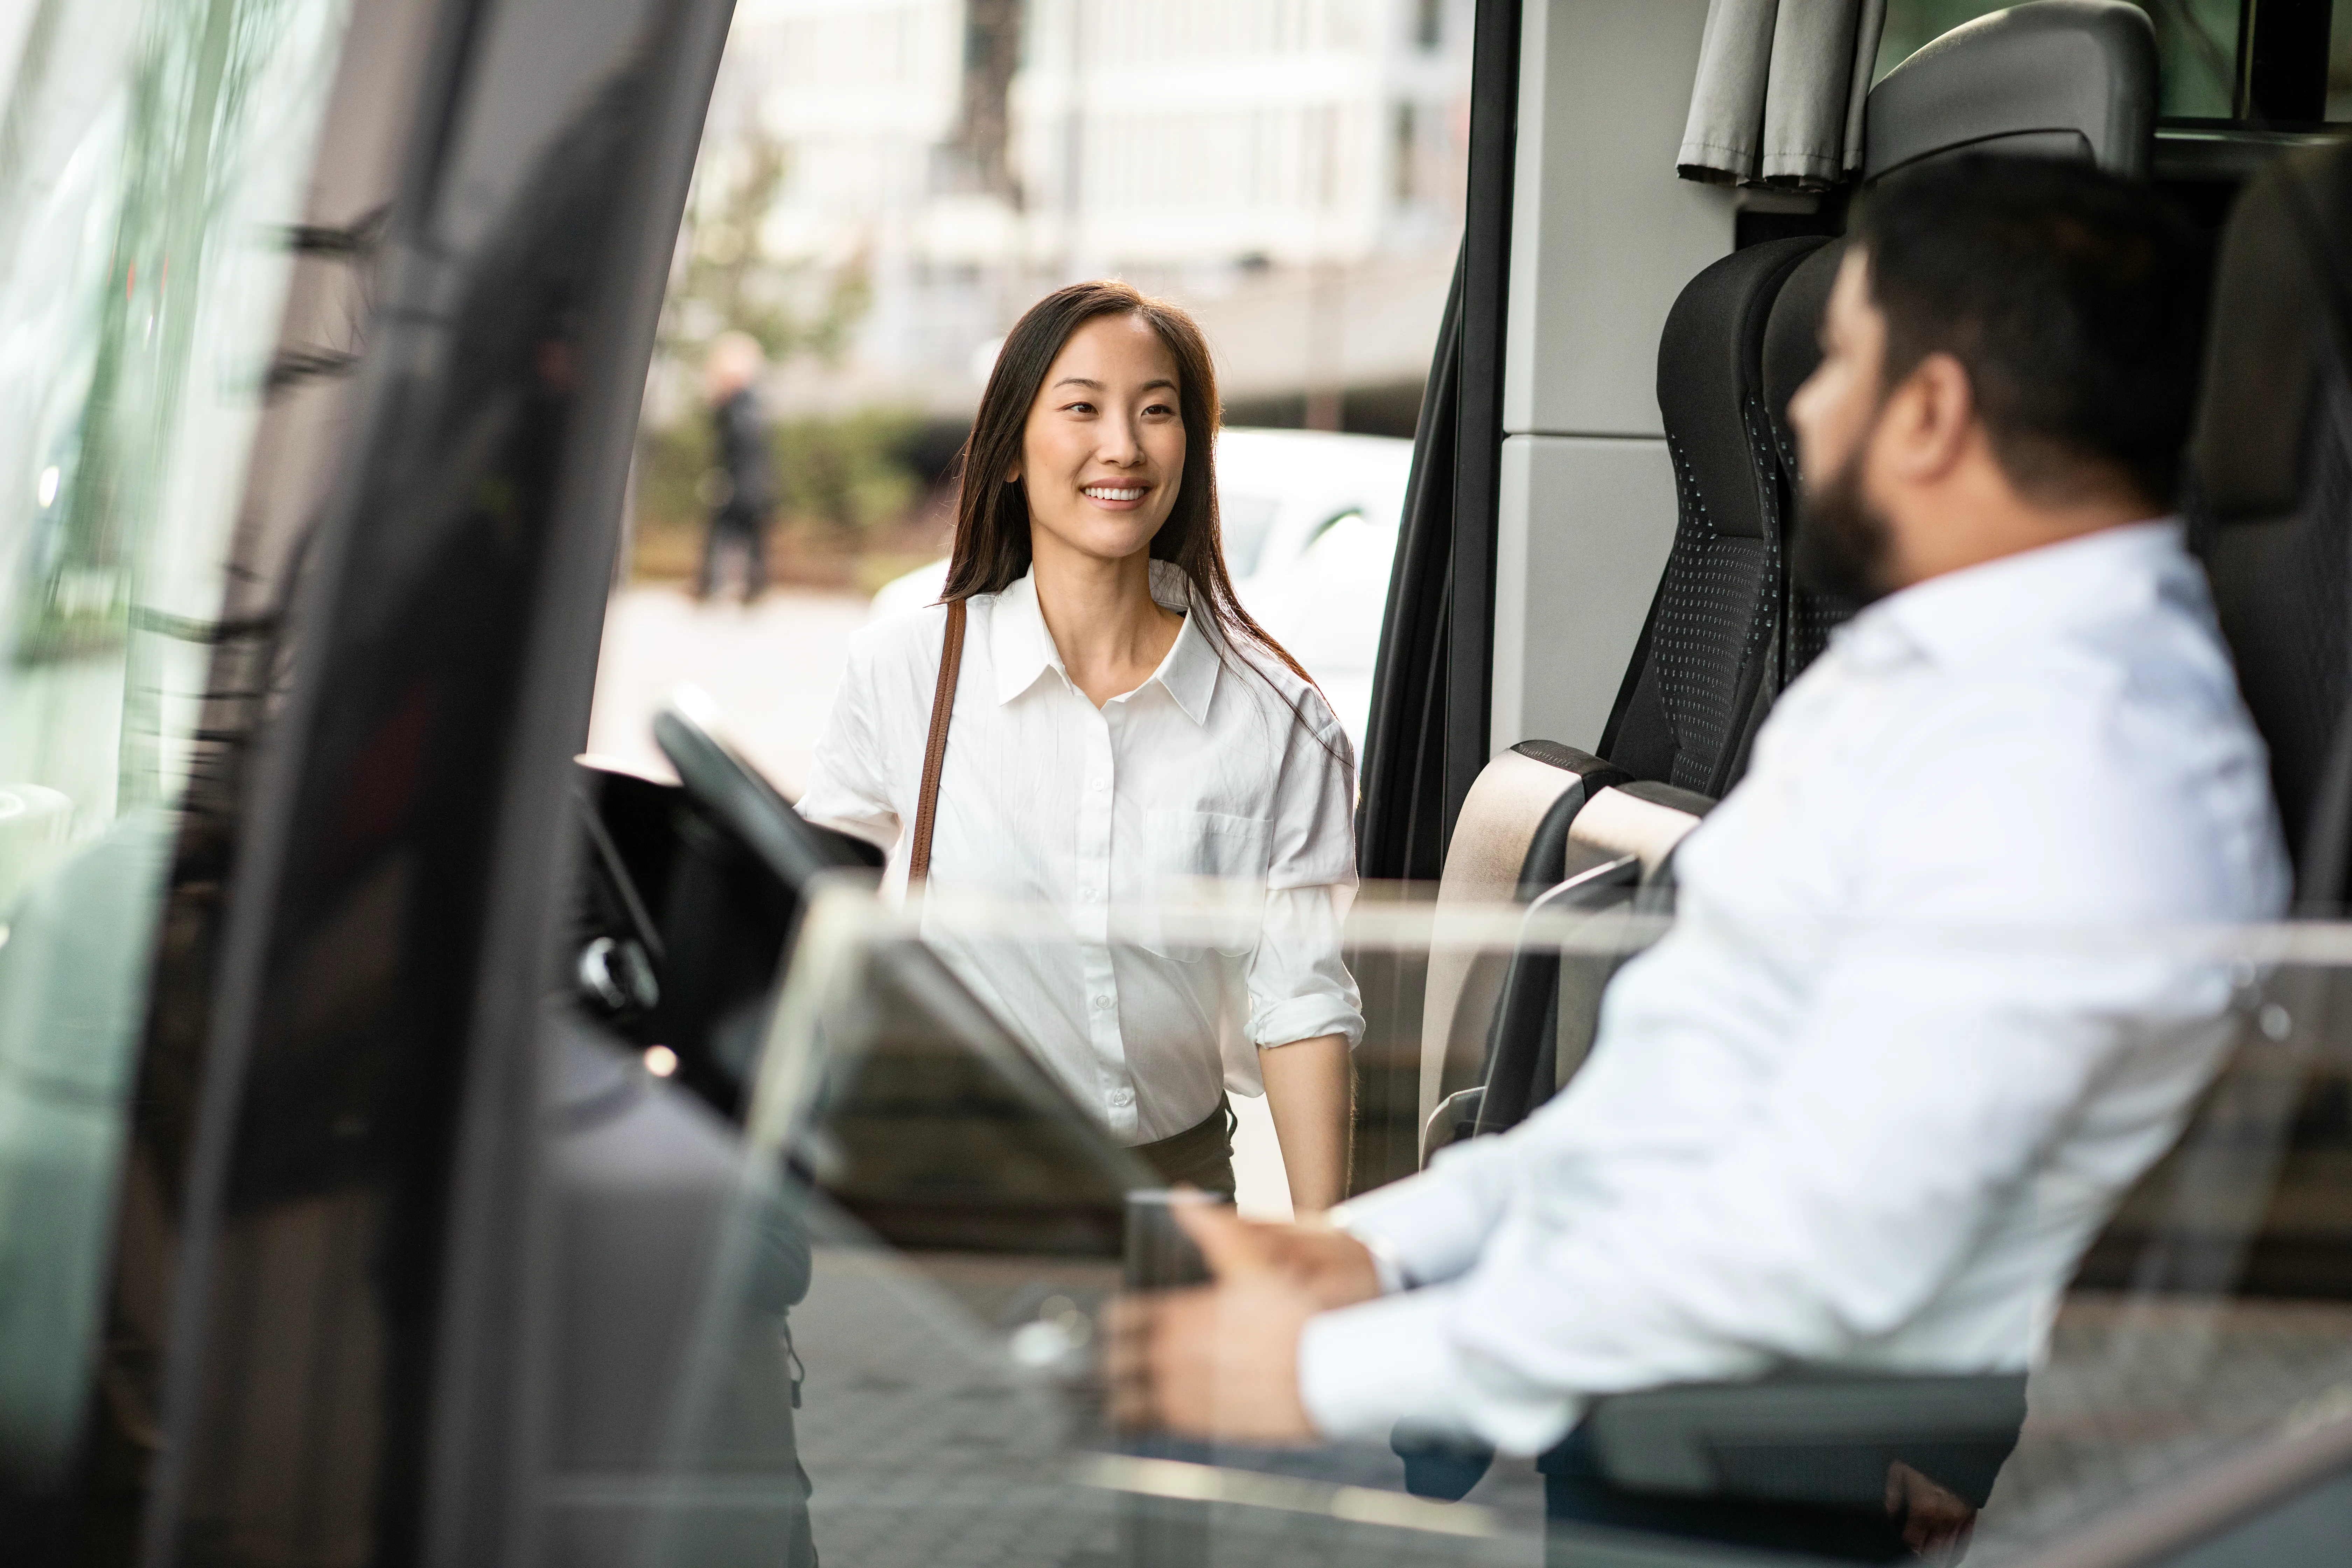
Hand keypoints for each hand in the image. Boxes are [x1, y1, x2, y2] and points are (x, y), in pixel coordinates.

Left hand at [1103, 1202, 1350, 1443]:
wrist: (1335, 1373)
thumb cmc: (1298, 1316)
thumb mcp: (1256, 1262)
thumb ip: (1212, 1229)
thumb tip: (1181, 1197)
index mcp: (1184, 1316)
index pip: (1124, 1319)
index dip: (1117, 1321)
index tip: (1117, 1323)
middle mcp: (1180, 1357)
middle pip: (1120, 1363)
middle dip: (1113, 1360)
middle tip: (1113, 1359)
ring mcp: (1192, 1394)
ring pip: (1134, 1401)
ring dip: (1123, 1395)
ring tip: (1118, 1394)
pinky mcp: (1208, 1425)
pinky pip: (1161, 1425)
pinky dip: (1148, 1419)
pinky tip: (1150, 1416)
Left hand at [1884, 1460, 1977, 1565]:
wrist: (1955, 1442)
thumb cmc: (1923, 1453)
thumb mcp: (1898, 1468)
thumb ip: (1891, 1494)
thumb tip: (1888, 1513)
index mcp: (1923, 1508)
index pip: (1912, 1542)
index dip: (1906, 1549)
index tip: (1902, 1550)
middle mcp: (1943, 1517)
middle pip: (1932, 1550)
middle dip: (1923, 1556)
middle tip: (1916, 1557)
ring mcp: (1960, 1516)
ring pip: (1948, 1549)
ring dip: (1939, 1557)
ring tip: (1931, 1561)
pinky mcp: (1972, 1513)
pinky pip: (1965, 1540)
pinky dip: (1956, 1551)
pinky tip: (1949, 1557)